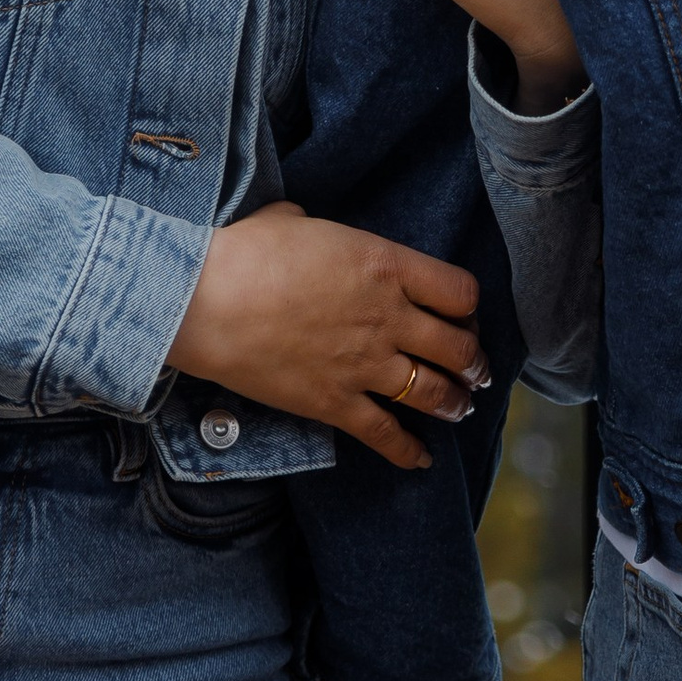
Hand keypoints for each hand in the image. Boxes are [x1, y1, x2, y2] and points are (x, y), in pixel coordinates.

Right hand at [166, 201, 485, 469]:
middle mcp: (388, 317)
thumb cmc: (246, 251)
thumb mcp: (295, 220)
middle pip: (456, 346)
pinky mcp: (335, 403)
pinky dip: (408, 451)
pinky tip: (421, 459)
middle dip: (473, 361)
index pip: (459, 290)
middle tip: (476, 368)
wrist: (204, 301)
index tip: (464, 314)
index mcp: (385, 265)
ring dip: (455, 402)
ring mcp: (364, 364)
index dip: (468, 306)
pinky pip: (385, 434)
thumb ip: (322, 233)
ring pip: (433, 392)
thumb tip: (307, 228)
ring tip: (462, 407)